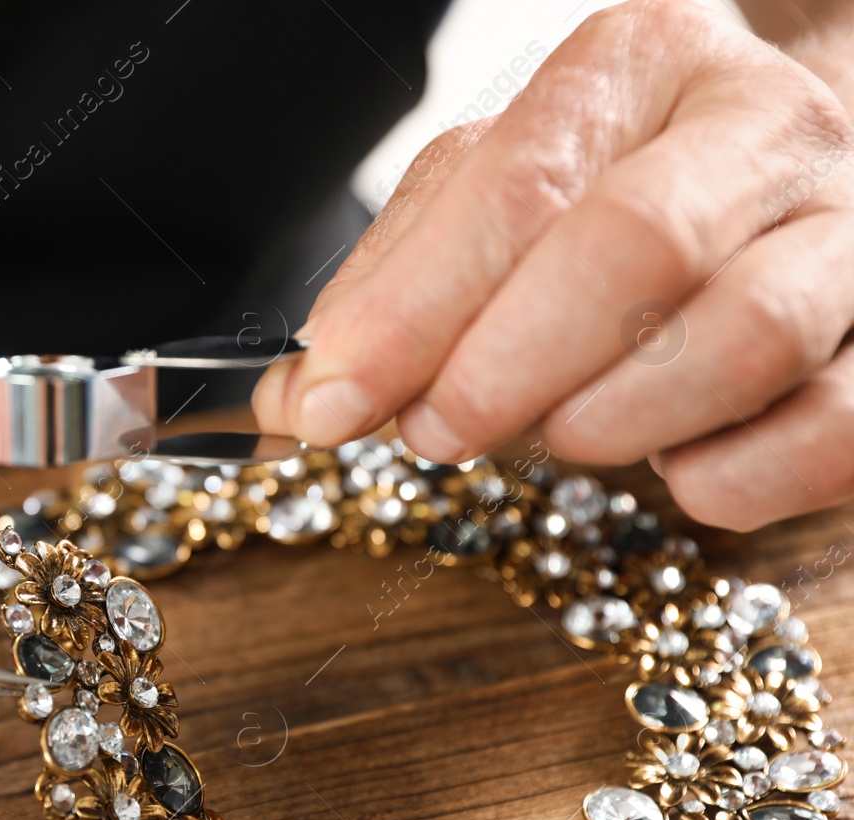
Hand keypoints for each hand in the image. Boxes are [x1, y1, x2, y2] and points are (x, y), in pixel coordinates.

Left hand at [255, 0, 853, 530]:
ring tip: (556, 430)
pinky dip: (718, 479)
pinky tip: (669, 461)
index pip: (515, 186)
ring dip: (608, 421)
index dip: (409, 313)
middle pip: (632, 247)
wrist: (780, 182)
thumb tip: (297, 402)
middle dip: (502, 369)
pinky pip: (819, 436)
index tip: (329, 401)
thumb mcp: (491, 198)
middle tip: (437, 430)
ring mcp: (852, 234)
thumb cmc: (612, 192)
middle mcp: (763, 129)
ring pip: (741, 340)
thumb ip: (394, 286)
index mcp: (641, 65)